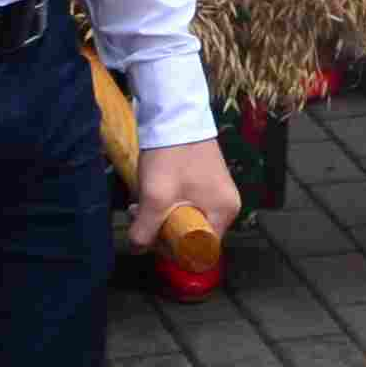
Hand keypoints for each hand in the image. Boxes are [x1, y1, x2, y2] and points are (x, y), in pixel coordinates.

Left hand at [127, 140, 246, 254]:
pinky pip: (187, 204)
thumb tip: (138, 248)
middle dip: (164, 232)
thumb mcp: (155, 197)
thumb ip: (145, 229)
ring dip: (161, 217)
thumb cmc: (171, 156)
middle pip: (193, 234)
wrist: (174, 114)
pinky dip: (167, 204)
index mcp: (225, 211)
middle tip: (142, 221)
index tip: (154, 241)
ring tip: (139, 206)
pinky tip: (149, 195)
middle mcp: (227, 204)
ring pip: (187, 219)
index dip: (176, 251)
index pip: (202, 249)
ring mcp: (217, 192)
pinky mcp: (206, 181)